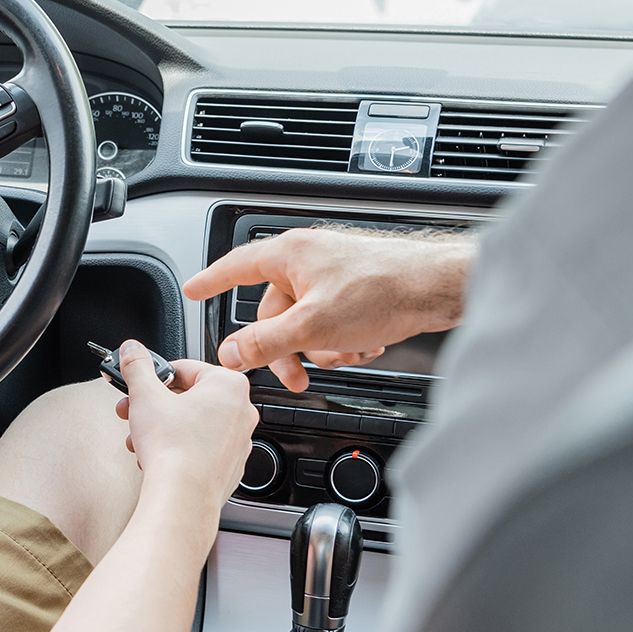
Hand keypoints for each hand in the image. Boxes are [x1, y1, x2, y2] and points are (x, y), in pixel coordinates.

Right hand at [110, 340, 256, 506]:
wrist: (182, 498)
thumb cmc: (173, 449)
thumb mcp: (145, 395)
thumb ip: (137, 366)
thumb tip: (132, 350)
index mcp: (229, 386)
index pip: (186, 368)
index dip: (155, 376)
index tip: (140, 384)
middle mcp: (241, 411)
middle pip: (189, 397)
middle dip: (156, 405)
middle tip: (134, 410)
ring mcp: (239, 442)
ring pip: (193, 424)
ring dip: (162, 428)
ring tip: (141, 438)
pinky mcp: (229, 467)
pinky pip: (200, 448)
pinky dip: (178, 448)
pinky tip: (157, 456)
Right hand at [184, 228, 471, 391]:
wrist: (439, 287)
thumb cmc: (383, 290)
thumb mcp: (312, 326)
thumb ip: (266, 342)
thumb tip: (232, 352)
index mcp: (289, 256)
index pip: (236, 267)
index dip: (211, 282)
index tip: (193, 291)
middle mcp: (308, 259)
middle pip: (275, 311)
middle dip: (287, 347)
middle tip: (295, 376)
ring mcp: (333, 273)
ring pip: (306, 321)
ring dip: (321, 346)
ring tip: (345, 354)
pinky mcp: (356, 288)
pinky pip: (332, 320)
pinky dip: (343, 338)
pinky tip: (364, 344)